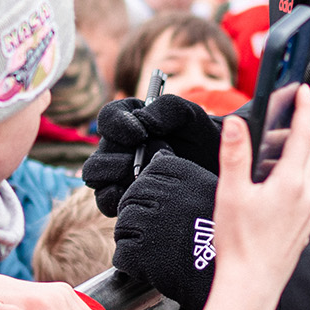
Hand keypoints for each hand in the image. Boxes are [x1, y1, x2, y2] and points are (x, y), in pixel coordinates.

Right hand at [83, 95, 222, 215]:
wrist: (214, 166)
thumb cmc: (199, 136)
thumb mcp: (190, 115)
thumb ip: (167, 108)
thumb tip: (144, 121)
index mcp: (128, 120)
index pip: (108, 117)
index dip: (118, 125)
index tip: (140, 134)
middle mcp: (116, 147)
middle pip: (97, 147)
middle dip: (117, 158)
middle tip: (142, 161)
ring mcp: (116, 174)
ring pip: (94, 176)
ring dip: (114, 177)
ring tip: (141, 177)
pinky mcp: (123, 197)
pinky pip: (105, 201)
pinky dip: (116, 199)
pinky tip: (139, 195)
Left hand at [111, 152, 218, 309]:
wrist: (236, 273)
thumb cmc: (232, 235)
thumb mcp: (219, 191)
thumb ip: (185, 176)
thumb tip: (158, 156)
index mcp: (184, 177)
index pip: (152, 170)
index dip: (151, 186)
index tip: (159, 199)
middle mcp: (165, 196)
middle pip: (132, 196)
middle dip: (137, 210)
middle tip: (152, 227)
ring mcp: (150, 224)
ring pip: (123, 224)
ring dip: (131, 235)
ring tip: (149, 245)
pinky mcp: (141, 253)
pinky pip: (122, 253)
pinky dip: (129, 260)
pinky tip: (146, 262)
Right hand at [197, 85, 309, 309]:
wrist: (250, 287)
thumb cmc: (240, 244)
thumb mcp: (231, 193)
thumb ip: (235, 155)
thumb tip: (238, 125)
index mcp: (290, 183)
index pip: (304, 135)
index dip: (304, 109)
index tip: (302, 91)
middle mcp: (306, 197)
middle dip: (297, 135)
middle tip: (276, 129)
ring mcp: (307, 216)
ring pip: (308, 176)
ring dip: (294, 161)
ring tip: (267, 163)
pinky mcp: (303, 231)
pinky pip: (304, 198)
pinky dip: (292, 185)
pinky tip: (270, 195)